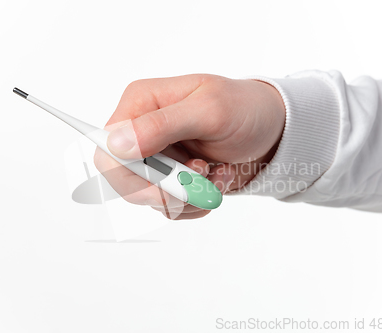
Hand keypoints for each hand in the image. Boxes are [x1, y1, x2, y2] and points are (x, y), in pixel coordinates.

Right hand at [94, 74, 284, 218]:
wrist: (273, 131)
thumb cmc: (245, 109)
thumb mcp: (209, 110)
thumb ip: (162, 125)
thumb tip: (117, 143)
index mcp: (141, 104)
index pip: (108, 149)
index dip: (127, 176)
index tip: (162, 188)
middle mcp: (142, 131)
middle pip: (126, 181)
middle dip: (166, 190)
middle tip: (199, 179)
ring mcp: (157, 158)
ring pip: (151, 199)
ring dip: (188, 196)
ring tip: (215, 173)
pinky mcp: (172, 179)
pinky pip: (171, 207)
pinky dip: (197, 202)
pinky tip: (216, 179)